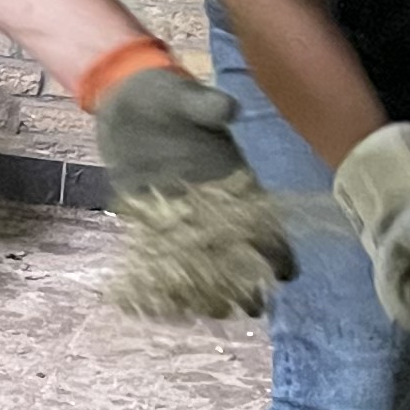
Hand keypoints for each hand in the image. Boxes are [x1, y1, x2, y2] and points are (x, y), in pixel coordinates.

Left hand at [88, 51, 295, 316]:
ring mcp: (179, 214)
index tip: (285, 274)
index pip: (265, 217)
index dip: (278, 246)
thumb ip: (206, 106)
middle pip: (236, 249)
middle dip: (245, 279)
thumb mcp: (186, 97)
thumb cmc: (164, 95)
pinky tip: (160, 305)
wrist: (124, 100)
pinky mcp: (147, 217)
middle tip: (247, 308)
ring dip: (206, 286)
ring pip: (199, 259)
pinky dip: (159, 276)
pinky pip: (156, 252)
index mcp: (234, 178)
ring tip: (209, 313)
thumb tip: (230, 108)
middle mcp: (211, 203)